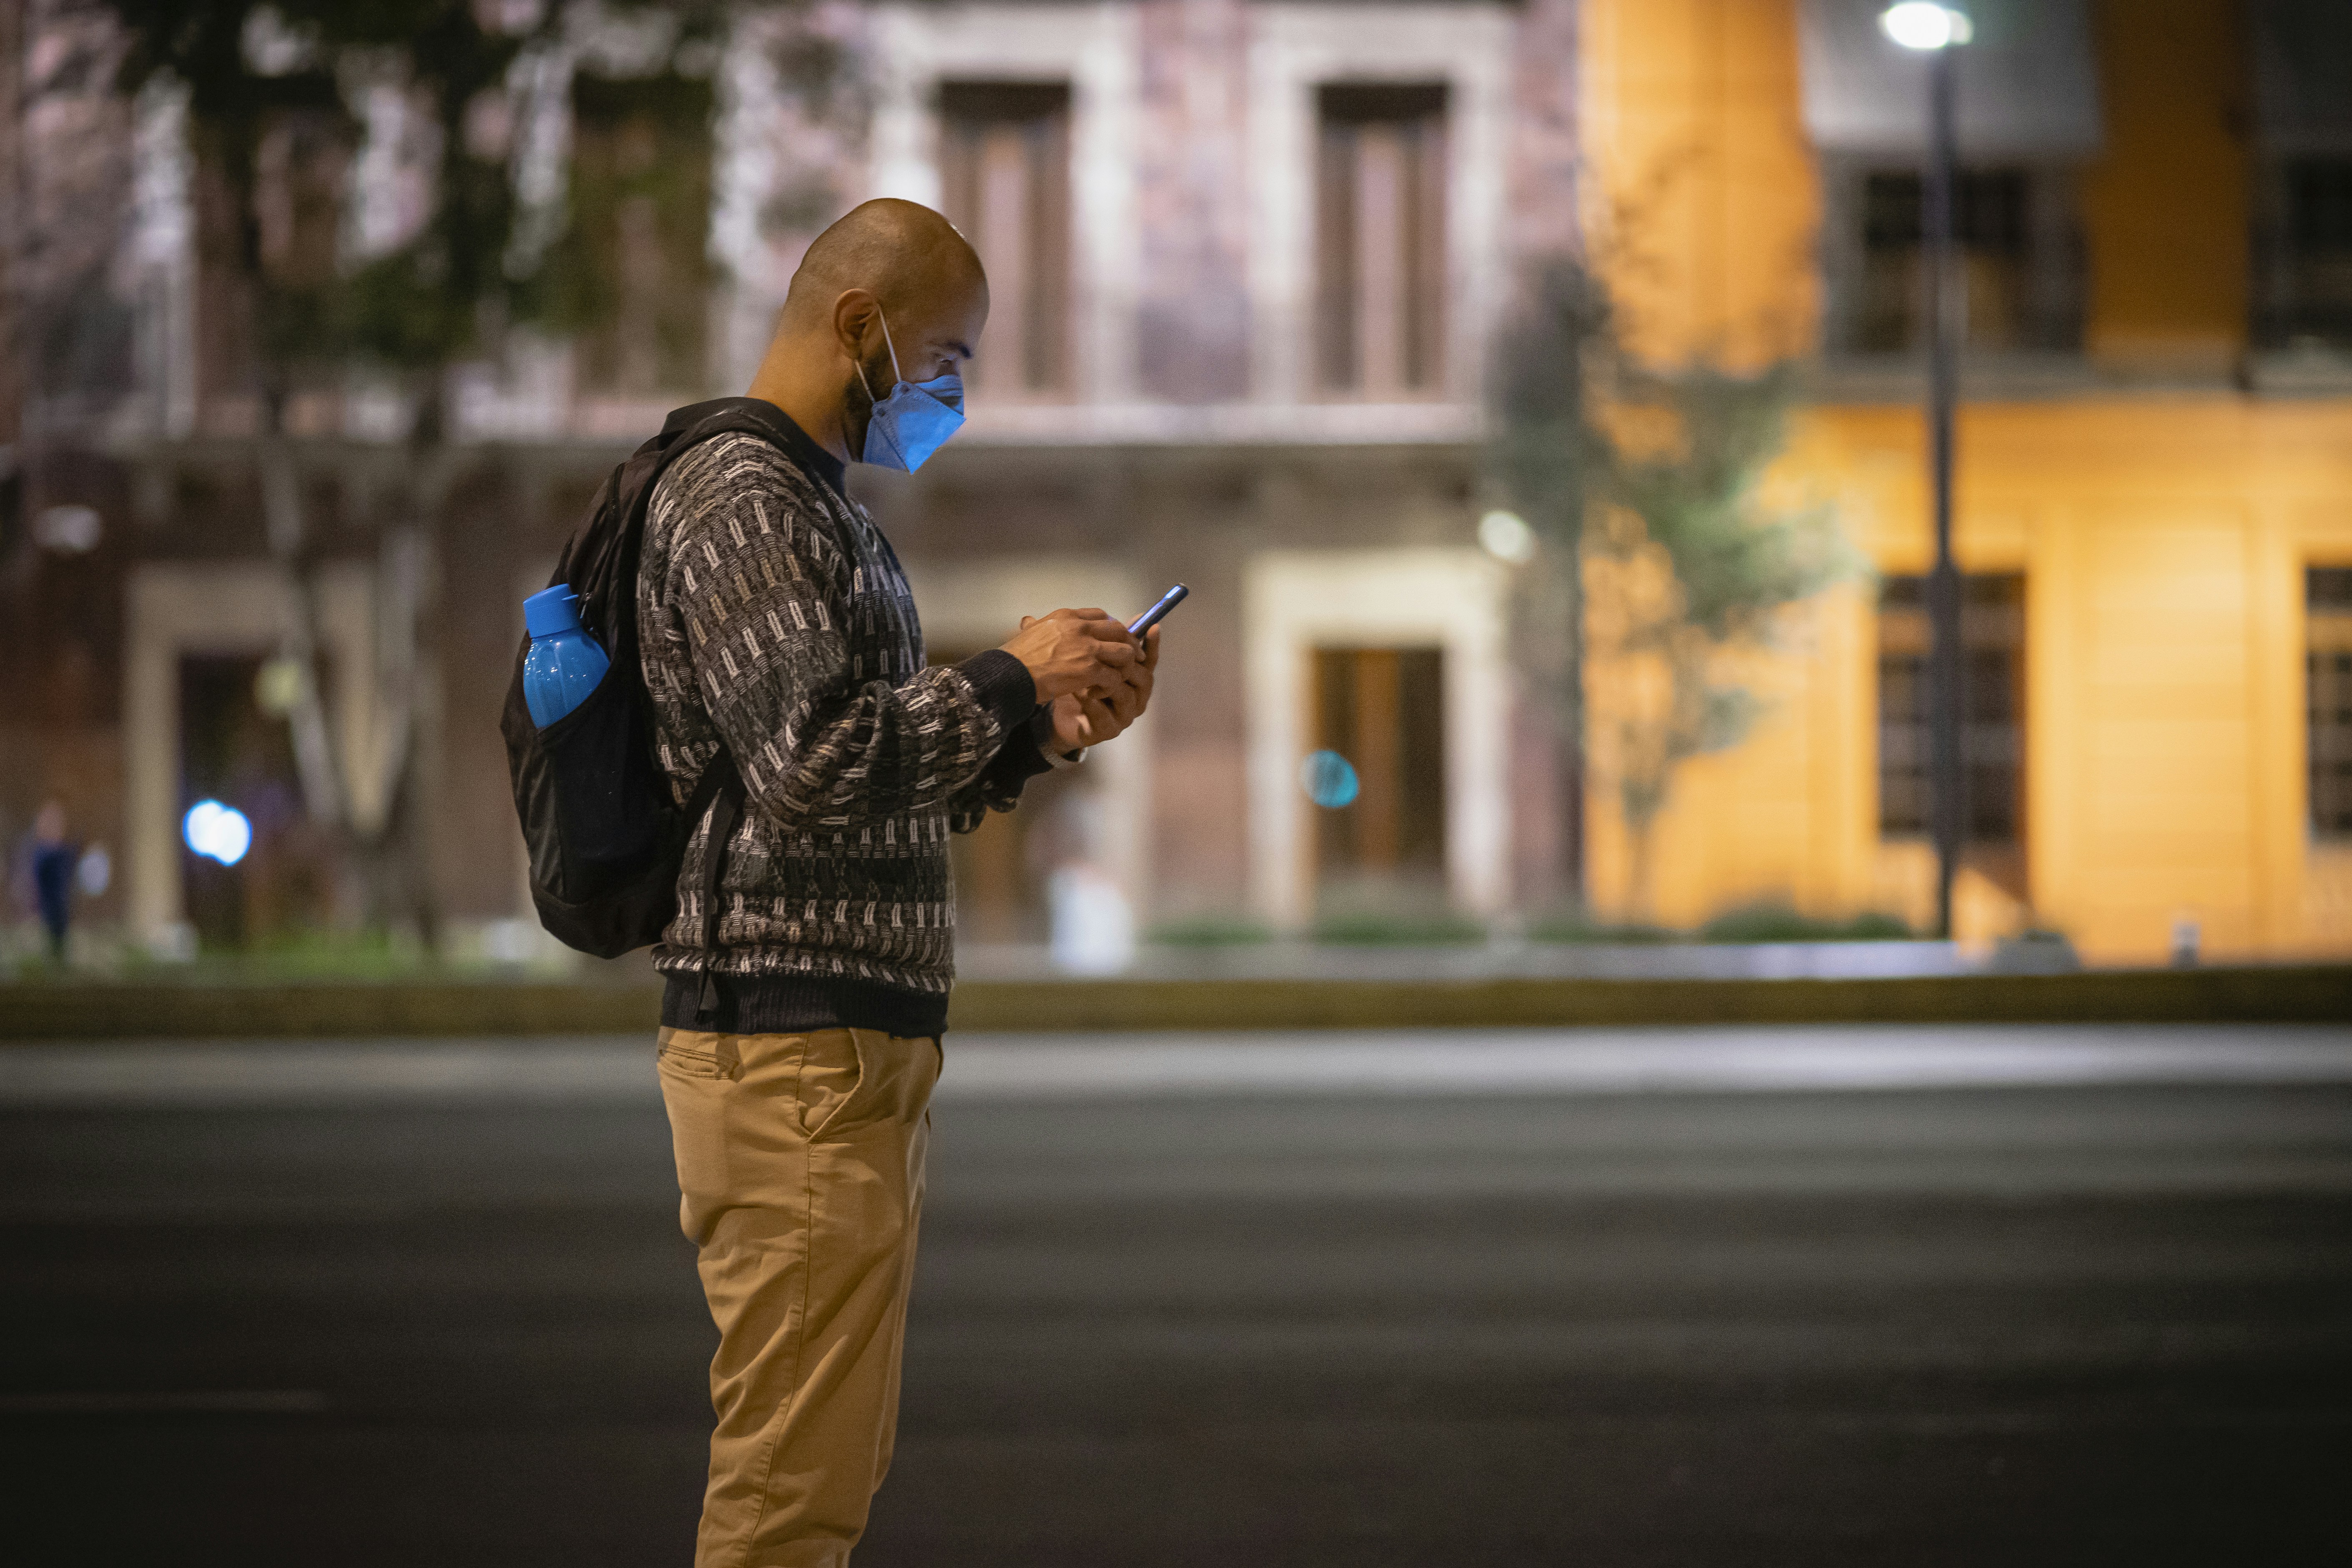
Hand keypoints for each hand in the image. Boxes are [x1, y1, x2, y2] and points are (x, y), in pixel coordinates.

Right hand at [1001, 608, 1136, 703]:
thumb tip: (1028, 620)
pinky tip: (1100, 692)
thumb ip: (1034, 625)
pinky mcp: (1089, 669)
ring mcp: (1087, 648)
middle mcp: (1080, 628)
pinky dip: (1111, 686)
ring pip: (1124, 652)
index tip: (1114, 639)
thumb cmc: (1015, 657)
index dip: (1112, 628)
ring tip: (1114, 677)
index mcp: (1067, 617)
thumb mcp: (1027, 632)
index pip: (1101, 615)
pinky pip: (1114, 676)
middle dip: (1129, 644)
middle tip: (1132, 658)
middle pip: (1119, 630)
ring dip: (1124, 666)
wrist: (1010, 675)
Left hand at [1049, 624, 1156, 750]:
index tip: (1153, 627)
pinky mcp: (1108, 731)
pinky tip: (1080, 694)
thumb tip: (1120, 614)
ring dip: (1108, 683)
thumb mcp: (1092, 660)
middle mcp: (1135, 698)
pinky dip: (1093, 704)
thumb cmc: (1079, 684)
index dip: (1152, 644)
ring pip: (1128, 697)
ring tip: (1086, 675)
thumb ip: (1108, 642)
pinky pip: (1106, 717)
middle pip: (1145, 678)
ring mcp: (1124, 716)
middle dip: (1128, 664)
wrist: (1058, 715)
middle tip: (1109, 655)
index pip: (1149, 659)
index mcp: (1134, 679)